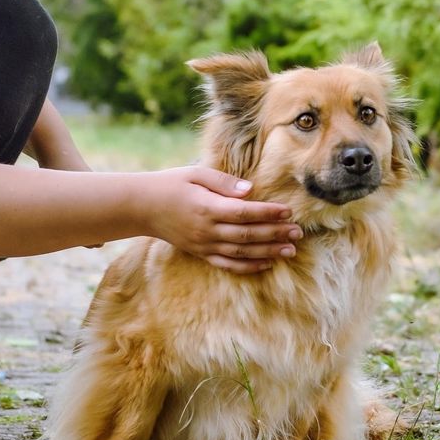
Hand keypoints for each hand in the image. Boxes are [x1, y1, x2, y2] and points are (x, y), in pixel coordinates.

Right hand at [141, 166, 301, 271]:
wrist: (142, 207)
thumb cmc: (171, 184)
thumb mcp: (195, 173)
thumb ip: (224, 182)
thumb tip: (250, 190)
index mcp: (207, 207)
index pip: (244, 212)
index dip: (268, 213)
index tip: (288, 212)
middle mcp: (207, 230)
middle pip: (247, 234)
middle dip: (275, 234)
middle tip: (298, 233)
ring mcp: (204, 245)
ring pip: (242, 252)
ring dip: (268, 252)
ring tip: (290, 251)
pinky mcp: (201, 253)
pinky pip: (228, 264)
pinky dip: (248, 266)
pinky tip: (266, 264)